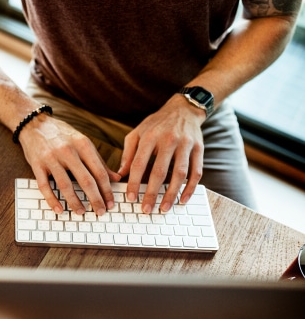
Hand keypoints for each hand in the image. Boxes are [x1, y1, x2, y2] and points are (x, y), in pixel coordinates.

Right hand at [18, 114, 120, 214]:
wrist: (34, 123)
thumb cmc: (61, 134)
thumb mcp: (82, 142)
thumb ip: (98, 160)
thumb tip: (116, 178)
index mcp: (82, 144)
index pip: (99, 171)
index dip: (107, 190)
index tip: (110, 203)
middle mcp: (68, 151)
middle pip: (85, 180)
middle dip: (95, 199)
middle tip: (100, 212)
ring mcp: (51, 158)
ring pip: (65, 185)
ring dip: (74, 202)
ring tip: (81, 212)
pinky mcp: (37, 164)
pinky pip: (45, 186)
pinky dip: (52, 200)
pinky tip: (59, 209)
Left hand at [118, 95, 204, 212]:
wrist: (184, 109)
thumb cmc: (156, 124)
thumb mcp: (137, 133)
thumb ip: (128, 153)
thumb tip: (120, 174)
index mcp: (150, 136)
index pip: (139, 163)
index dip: (134, 182)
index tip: (130, 198)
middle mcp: (169, 140)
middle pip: (159, 171)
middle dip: (152, 193)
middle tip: (146, 210)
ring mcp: (186, 144)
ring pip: (179, 174)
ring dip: (172, 194)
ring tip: (164, 208)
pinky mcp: (199, 149)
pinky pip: (196, 172)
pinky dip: (190, 188)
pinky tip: (183, 199)